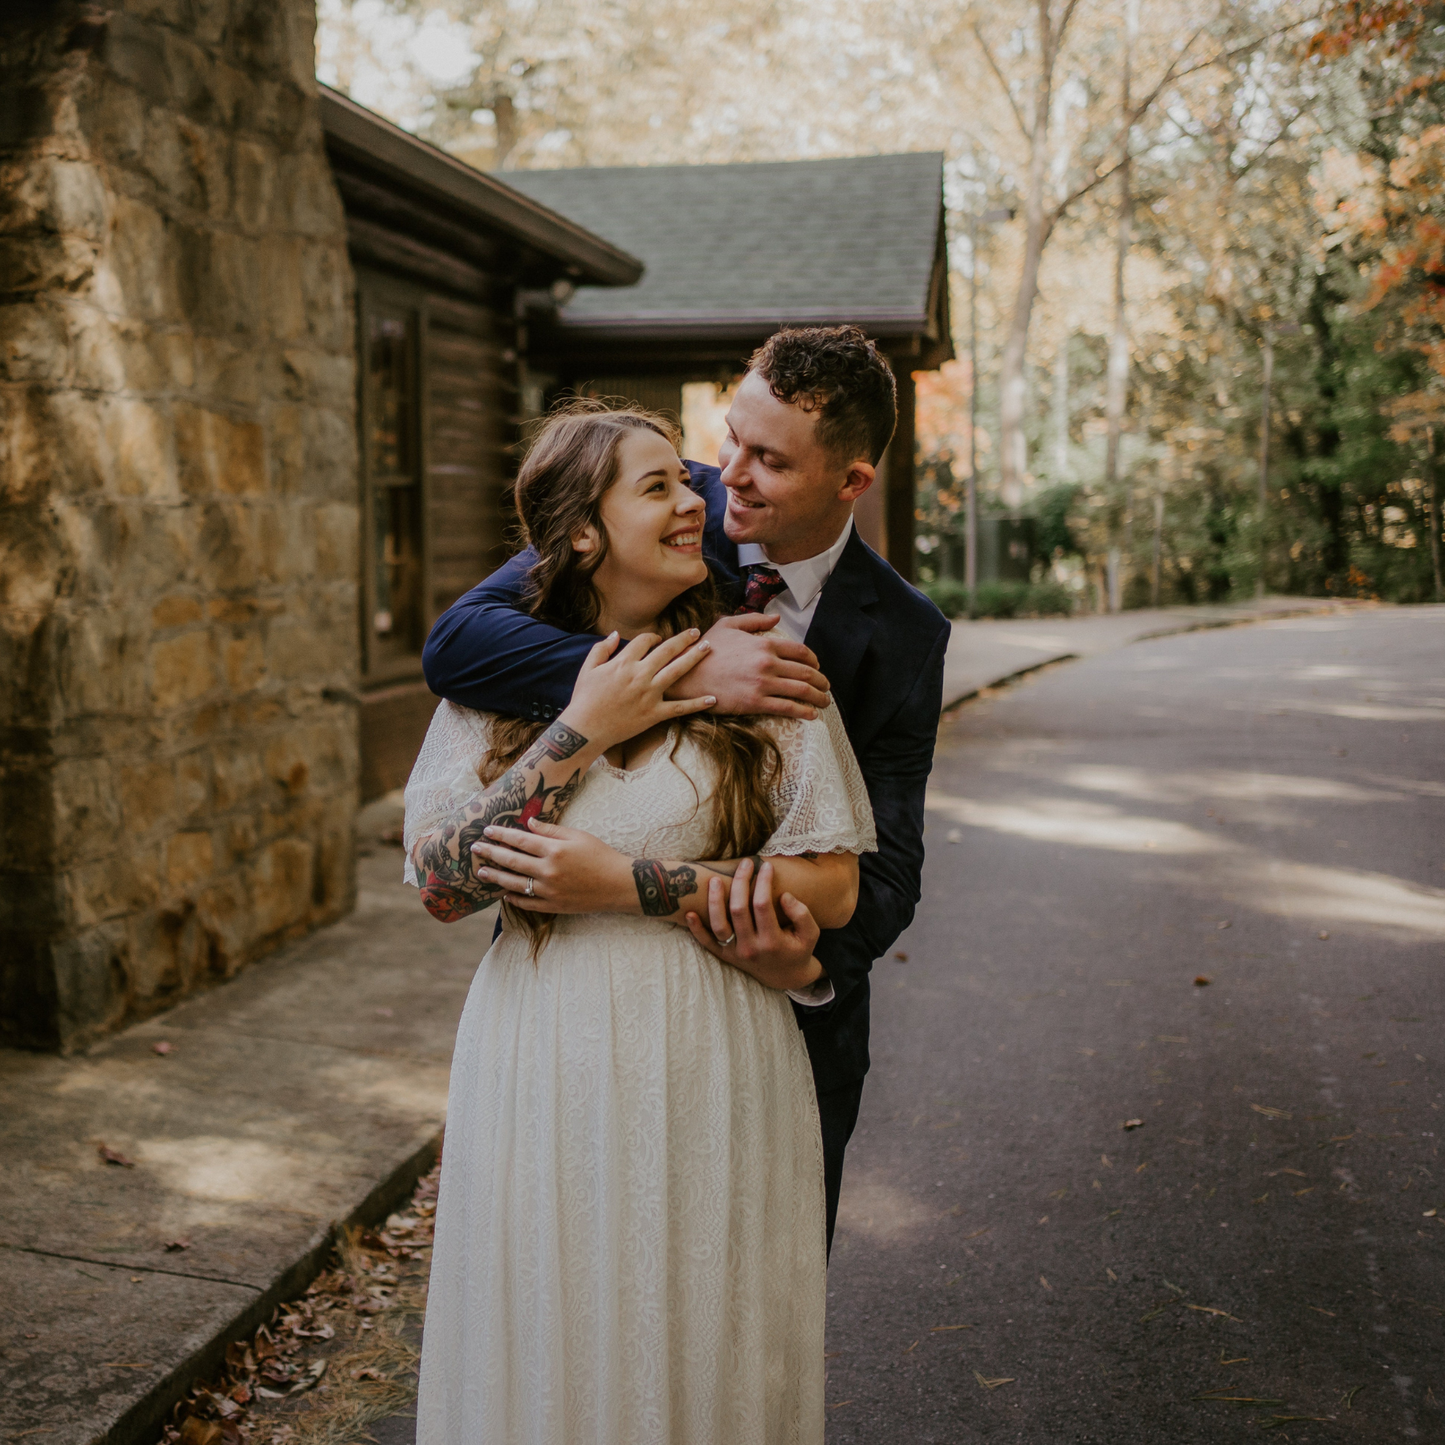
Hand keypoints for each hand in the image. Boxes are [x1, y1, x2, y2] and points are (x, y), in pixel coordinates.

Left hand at [470, 818, 631, 914]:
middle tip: (475, 848)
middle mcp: (548, 871)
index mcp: (555, 850)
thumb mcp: (578, 836)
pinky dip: (513, 899)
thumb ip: (551, 831)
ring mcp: (549, 891)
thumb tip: (528, 824)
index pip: (520, 841)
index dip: (502, 835)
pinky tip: (504, 893)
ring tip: (481, 871)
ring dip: (495, 876)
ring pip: (514, 883)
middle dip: (491, 853)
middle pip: (512, 860)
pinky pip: (527, 903)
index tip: (487, 830)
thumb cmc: (601, 855)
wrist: (618, 884)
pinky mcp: (553, 906)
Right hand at [563, 629, 715, 748]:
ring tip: (708, 648)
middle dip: (684, 639)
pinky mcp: (654, 714)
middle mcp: (640, 674)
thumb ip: (602, 648)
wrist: (585, 729)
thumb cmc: (584, 699)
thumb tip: (617, 634)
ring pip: (677, 671)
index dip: (654, 636)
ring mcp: (649, 694)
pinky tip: (713, 698)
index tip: (659, 638)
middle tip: (697, 632)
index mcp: (624, 662)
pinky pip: (679, 707)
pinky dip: (697, 703)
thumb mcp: (588, 669)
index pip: (645, 640)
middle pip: (667, 650)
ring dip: (694, 658)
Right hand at [668, 615, 829, 719]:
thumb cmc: (705, 649)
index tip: (817, 667)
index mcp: (764, 643)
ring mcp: (762, 684)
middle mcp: (767, 663)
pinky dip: (804, 711)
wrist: (686, 674)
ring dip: (818, 697)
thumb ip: (754, 619)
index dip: (814, 661)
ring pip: (801, 691)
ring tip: (824, 702)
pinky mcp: (755, 703)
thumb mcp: (728, 625)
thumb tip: (776, 617)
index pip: (800, 651)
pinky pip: (787, 707)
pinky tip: (811, 714)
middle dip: (821, 681)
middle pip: (806, 672)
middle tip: (826, 687)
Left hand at [684, 858, 823, 992]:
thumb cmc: (799, 949)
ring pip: (719, 925)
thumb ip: (802, 914)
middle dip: (741, 883)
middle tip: (745, 864)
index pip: (762, 905)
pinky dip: (696, 929)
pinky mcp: (725, 956)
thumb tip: (783, 896)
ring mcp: (735, 953)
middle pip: (739, 910)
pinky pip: (707, 943)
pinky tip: (689, 913)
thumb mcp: (811, 934)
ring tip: (715, 880)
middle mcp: (750, 949)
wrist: (786, 977)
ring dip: (715, 902)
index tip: (766, 866)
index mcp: (772, 942)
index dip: (763, 882)